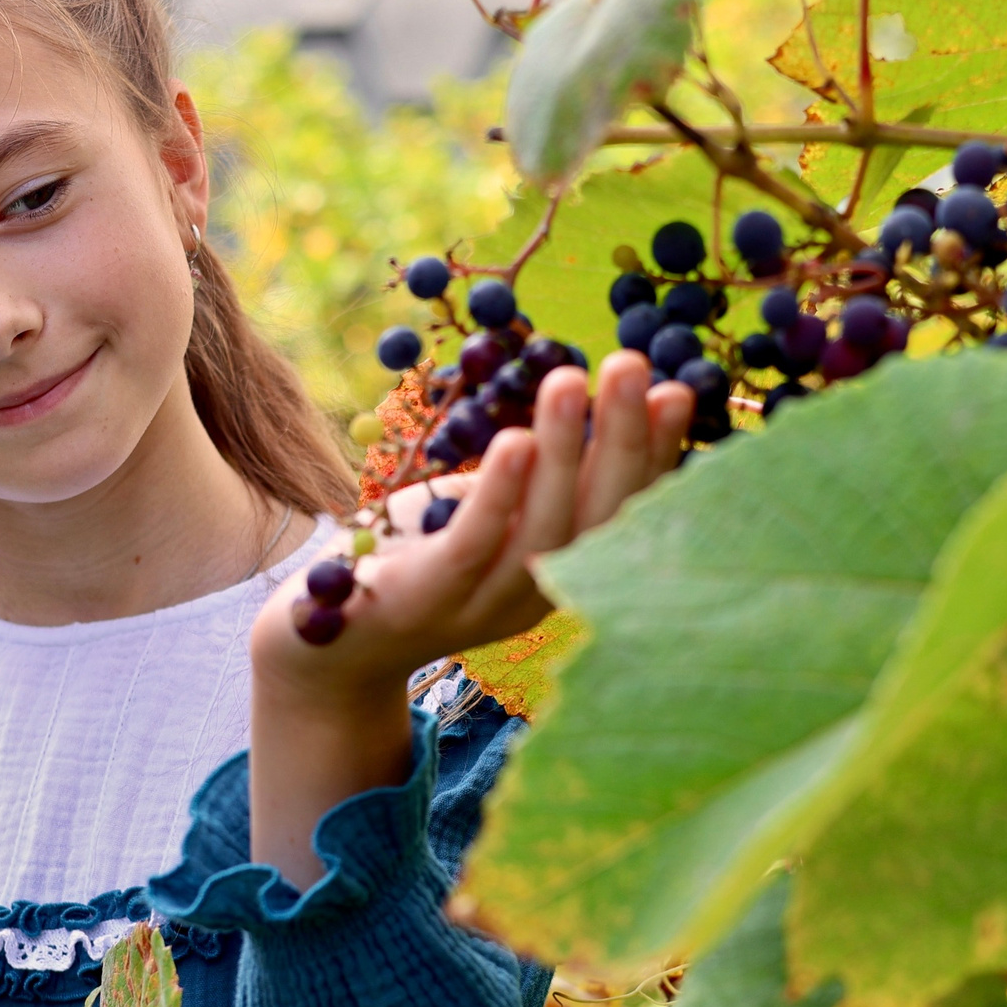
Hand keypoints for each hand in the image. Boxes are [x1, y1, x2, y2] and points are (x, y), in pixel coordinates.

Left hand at [248, 350, 694, 882]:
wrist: (329, 641)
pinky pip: (475, 545)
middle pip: (600, 517)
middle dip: (623, 438)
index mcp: (566, 569)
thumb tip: (583, 394)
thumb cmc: (416, 559)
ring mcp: (487, 605)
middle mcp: (541, 593)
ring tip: (573, 380)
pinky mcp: (431, 600)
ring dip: (566, 452)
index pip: (624, 508)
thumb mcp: (488, 510)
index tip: (678, 388)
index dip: (655, 451)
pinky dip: (499, 494)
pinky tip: (516, 440)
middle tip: (636, 365)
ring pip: (544, 528)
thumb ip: (535, 473)